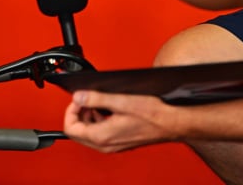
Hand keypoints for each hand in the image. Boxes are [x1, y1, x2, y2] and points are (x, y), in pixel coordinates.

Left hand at [63, 90, 179, 152]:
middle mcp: (106, 144)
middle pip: (77, 132)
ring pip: (88, 133)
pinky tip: (108, 109)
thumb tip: (78, 96)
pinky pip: (100, 133)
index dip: (70, 110)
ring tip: (97, 103)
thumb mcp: (121, 101)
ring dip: (88, 116)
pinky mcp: (119, 141)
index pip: (70, 128)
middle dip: (78, 114)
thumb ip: (95, 98)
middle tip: (86, 100)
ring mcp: (113, 145)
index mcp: (102, 136)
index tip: (77, 99)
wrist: (172, 123)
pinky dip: (99, 121)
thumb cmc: (153, 114)